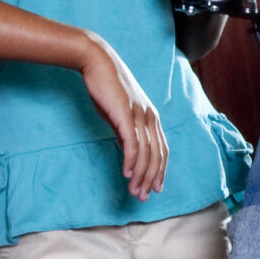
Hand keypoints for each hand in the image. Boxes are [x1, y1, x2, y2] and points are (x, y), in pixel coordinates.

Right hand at [78, 32, 168, 199]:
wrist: (97, 61)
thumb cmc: (106, 87)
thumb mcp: (119, 113)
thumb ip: (126, 132)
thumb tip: (129, 152)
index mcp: (151, 117)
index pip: (162, 150)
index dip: (160, 171)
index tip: (156, 188)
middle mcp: (150, 117)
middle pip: (157, 155)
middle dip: (152, 179)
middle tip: (144, 196)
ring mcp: (139, 115)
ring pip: (146, 153)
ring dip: (141, 175)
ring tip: (135, 191)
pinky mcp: (126, 113)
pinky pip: (132, 143)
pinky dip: (130, 161)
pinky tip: (126, 174)